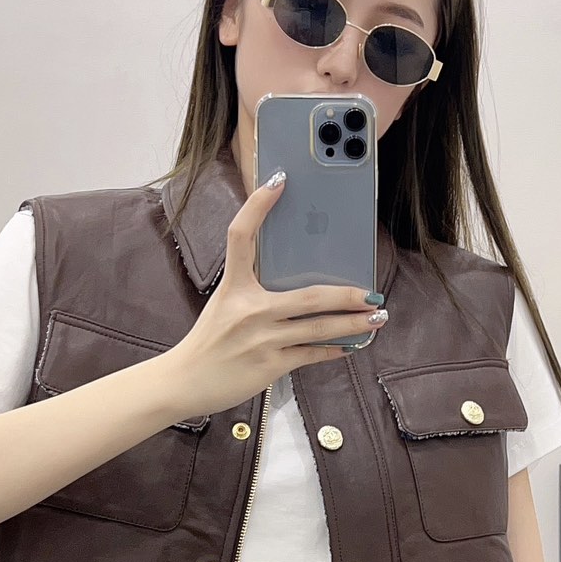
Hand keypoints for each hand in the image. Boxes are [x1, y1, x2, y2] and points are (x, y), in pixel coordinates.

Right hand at [170, 171, 385, 416]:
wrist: (184, 381)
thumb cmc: (208, 341)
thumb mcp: (224, 305)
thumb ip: (252, 290)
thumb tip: (295, 280)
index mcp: (232, 286)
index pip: (241, 236)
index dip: (258, 205)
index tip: (279, 180)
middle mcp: (249, 309)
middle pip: (309, 296)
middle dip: (347, 296)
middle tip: (372, 292)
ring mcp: (262, 338)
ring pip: (319, 328)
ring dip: (353, 324)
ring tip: (376, 318)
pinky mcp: (270, 364)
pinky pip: (312, 353)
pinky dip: (334, 349)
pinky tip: (352, 345)